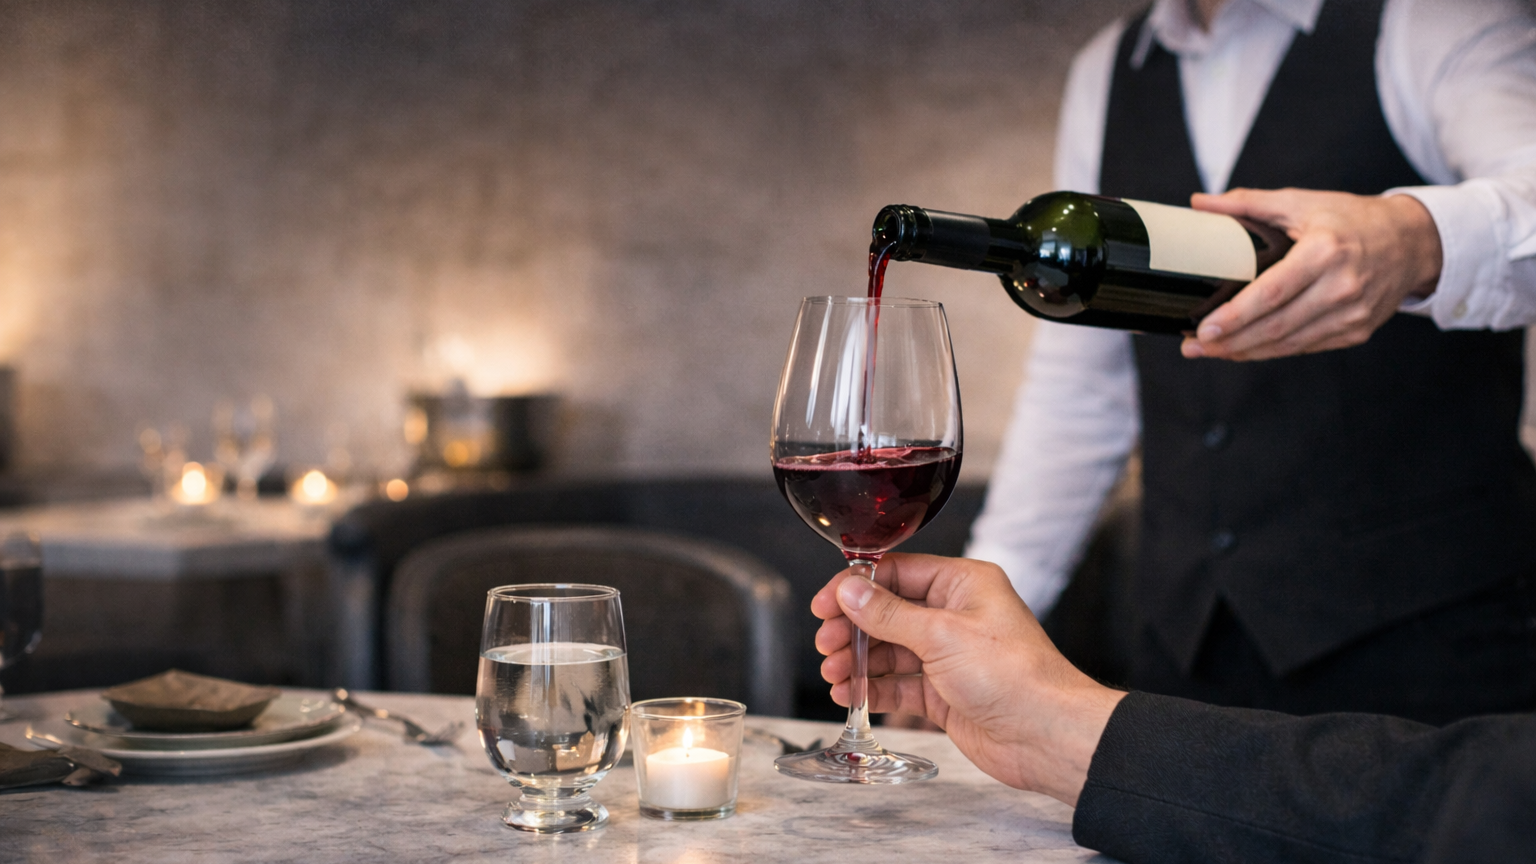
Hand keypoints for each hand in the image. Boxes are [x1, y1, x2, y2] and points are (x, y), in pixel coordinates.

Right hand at [811, 553, 1124, 804]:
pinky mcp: (945, 693)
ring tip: (834, 673)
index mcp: (963, 584)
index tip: (825, 604)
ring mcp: (949, 656)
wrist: (1046, 736)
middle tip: (827, 643)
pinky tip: (850, 693)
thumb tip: (850, 590)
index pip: (896, 573)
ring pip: (890, 651)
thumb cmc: (1015, 676)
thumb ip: (889, 614)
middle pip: (888, 612)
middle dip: (853, 628)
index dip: (856, 587)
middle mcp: (955, 615)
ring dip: (859, 660)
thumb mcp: (942, 635)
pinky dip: (873, 688)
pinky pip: (899, 685)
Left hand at [1182, 188, 1441, 360]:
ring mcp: (1352, 314)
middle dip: (1230, 342)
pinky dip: (1271, 351)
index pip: (1272, 293)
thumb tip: (1199, 202)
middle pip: (1276, 326)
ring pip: (1288, 344)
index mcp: (1326, 252)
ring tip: (1209, 350)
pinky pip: (1305, 347)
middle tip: (1193, 346)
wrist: (1412, 241)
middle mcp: (1342, 287)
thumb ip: (1248, 203)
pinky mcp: (1356, 331)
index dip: (1235, 316)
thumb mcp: (1302, 202)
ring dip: (1245, 352)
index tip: (1204, 328)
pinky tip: (1243, 349)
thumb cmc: (1351, 219)